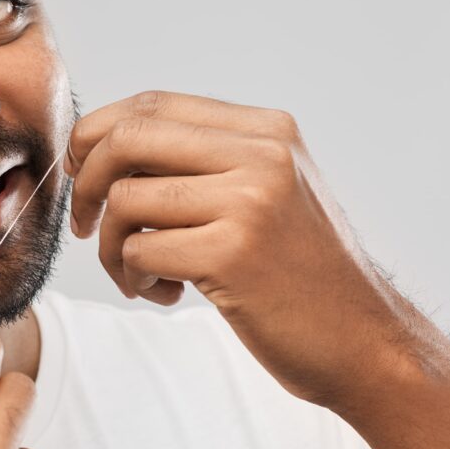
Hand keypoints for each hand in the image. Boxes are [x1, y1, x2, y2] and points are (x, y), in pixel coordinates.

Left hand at [65, 89, 422, 410]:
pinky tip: (165, 293)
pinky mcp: (233, 254)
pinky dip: (133, 276)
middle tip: (85, 226)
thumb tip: (104, 145)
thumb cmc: (301, 276)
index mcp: (267, 130)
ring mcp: (249, 201)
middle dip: (86, 184)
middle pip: (126, 138)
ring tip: (139, 275)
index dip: (97, 135)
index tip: (83, 175)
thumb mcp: (269, 194)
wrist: (366, 344)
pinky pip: (138, 249)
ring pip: (125, 200)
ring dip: (110, 246)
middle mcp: (262, 153)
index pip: (152, 104)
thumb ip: (206, 162)